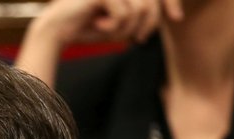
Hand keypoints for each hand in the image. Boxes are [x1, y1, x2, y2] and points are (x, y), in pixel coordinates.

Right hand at [29, 0, 183, 47]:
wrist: (56, 31)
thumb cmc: (87, 28)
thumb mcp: (121, 24)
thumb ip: (142, 16)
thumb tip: (174, 14)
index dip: (170, 2)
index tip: (177, 17)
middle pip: (151, 2)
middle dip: (149, 24)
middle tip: (138, 40)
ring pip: (140, 9)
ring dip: (127, 29)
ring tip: (110, 32)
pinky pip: (124, 14)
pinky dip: (113, 27)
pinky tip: (98, 25)